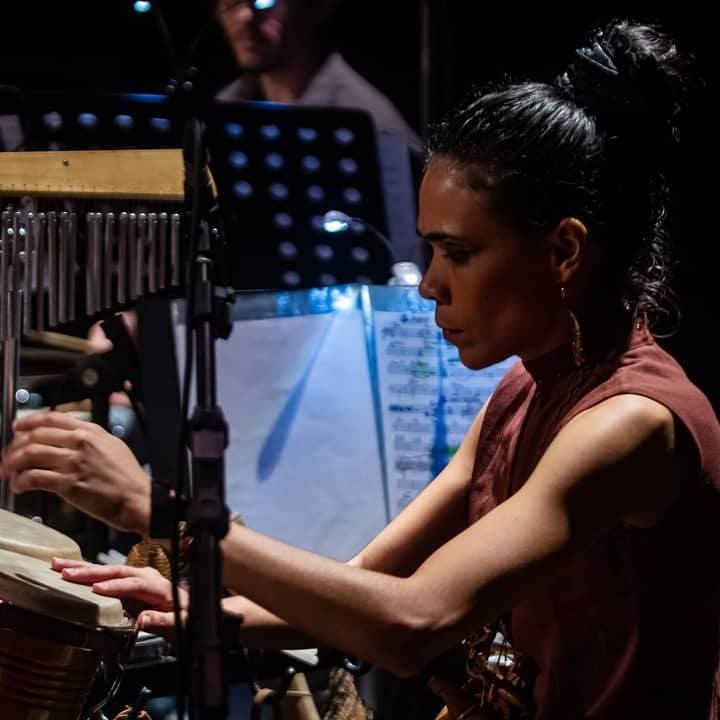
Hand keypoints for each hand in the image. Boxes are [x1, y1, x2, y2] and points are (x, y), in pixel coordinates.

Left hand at [1, 412, 150, 534]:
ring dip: (12, 463)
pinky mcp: (68, 484)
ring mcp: (73, 463)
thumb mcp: (113, 446)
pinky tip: (19, 486)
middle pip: (35, 436)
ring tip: (8, 472)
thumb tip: (68, 439)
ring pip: (30, 454)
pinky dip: (20, 482)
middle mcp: (80, 443)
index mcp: (90, 431)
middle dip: (15, 446)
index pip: (51, 418)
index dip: (29, 421)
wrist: (137, 498)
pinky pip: (33, 478)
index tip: (17, 427)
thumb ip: (90, 439)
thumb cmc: (128, 476)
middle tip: (8, 456)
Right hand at [52, 557, 186, 635]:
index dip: (117, 587)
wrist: (188, 610)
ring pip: (106, 570)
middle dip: (91, 572)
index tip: (98, 589)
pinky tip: (69, 569)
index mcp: (159, 586)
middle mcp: (145, 576)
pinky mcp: (126, 581)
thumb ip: (162, 621)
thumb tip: (143, 620)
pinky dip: (86, 571)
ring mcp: (135, 576)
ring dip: (82, 568)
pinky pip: (104, 575)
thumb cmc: (185, 617)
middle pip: (116, 571)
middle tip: (67, 573)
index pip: (136, 584)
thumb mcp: (180, 623)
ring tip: (59, 565)